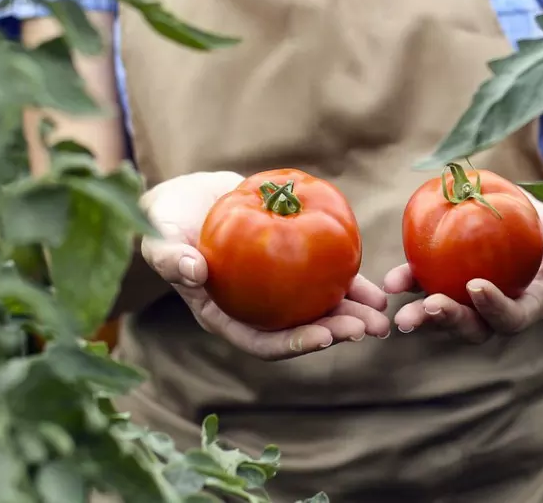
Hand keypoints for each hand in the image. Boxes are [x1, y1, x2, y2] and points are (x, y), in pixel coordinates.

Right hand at [140, 171, 390, 360]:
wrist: (186, 198)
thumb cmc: (165, 223)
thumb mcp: (159, 239)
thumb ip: (170, 258)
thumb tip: (194, 272)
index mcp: (226, 315)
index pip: (263, 340)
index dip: (294, 343)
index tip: (325, 337)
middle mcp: (256, 307)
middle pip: (300, 327)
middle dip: (336, 331)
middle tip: (371, 328)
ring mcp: (276, 286)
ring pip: (318, 304)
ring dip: (353, 311)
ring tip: (383, 313)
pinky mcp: (291, 259)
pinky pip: (323, 271)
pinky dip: (348, 276)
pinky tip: (375, 280)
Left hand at [384, 198, 542, 343]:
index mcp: (532, 302)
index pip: (513, 317)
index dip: (495, 309)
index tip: (476, 286)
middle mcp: (498, 307)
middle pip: (474, 327)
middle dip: (449, 321)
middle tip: (428, 307)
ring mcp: (471, 296)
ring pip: (444, 313)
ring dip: (420, 313)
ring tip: (398, 306)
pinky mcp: (451, 276)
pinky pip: (427, 284)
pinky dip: (409, 283)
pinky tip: (392, 280)